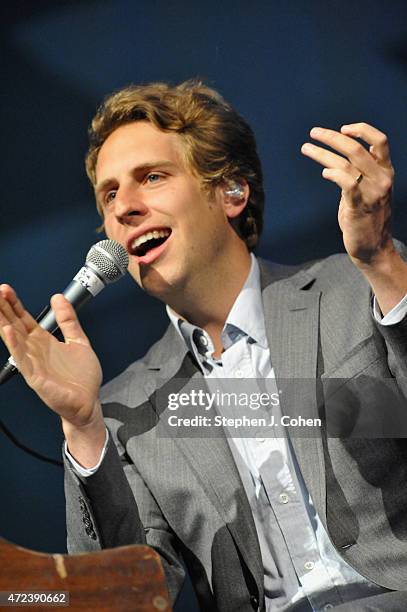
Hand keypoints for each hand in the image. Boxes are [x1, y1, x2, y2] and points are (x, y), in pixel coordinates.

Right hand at [0, 284, 101, 428]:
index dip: (15, 304)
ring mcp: (34, 364)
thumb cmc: (82, 378)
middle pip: (15, 326)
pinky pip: (23, 359)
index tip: (6, 290)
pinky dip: (15, 345)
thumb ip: (68, 320)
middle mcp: (36, 351)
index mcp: (44, 342)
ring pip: (14, 340)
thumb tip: (58, 298)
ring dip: (4, 323)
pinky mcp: (36, 377)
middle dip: (5, 309)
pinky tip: (8, 332)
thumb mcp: (78, 341)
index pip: (24, 319)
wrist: (89, 402)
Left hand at [301, 122, 394, 267]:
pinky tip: (324, 172)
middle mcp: (382, 179)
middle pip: (356, 148)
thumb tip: (336, 162)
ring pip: (346, 163)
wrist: (374, 248)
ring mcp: (372, 192)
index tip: (343, 129)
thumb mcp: (369, 191)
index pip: (379, 141)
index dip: (361, 130)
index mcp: (386, 172)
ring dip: (322, 153)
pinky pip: (347, 183)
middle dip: (332, 137)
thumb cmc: (367, 219)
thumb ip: (359, 175)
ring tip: (306, 148)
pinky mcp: (359, 206)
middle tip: (313, 132)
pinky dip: (334, 173)